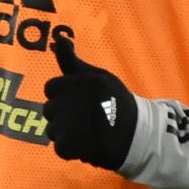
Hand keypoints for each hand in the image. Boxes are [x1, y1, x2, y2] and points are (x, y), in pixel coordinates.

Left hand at [43, 32, 135, 170]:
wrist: (140, 136)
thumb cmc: (116, 102)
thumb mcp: (97, 77)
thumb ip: (71, 61)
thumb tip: (57, 39)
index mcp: (81, 82)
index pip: (51, 87)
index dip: (64, 95)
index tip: (82, 101)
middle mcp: (74, 101)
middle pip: (49, 109)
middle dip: (63, 114)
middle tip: (87, 118)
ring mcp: (70, 125)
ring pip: (52, 129)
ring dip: (65, 133)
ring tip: (88, 132)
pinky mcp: (70, 145)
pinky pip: (59, 147)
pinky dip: (70, 149)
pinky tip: (87, 144)